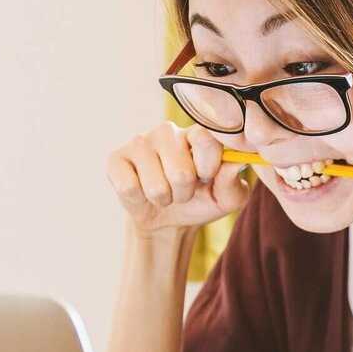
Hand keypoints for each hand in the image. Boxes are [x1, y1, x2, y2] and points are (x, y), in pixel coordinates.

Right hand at [106, 121, 249, 235]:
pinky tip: (141, 190)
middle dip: (184, 193)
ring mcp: (140, 142)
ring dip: (164, 199)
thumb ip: (233, 182)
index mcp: (198, 134)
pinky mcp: (116, 158)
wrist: (168, 220)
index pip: (206, 140)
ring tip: (164, 192)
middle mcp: (168, 131)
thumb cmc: (201, 201)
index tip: (207, 177)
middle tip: (183, 191)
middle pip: (181, 172)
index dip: (208, 167)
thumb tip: (236, 163)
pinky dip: (140, 199)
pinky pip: (129, 187)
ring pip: (156, 185)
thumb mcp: (226, 199)